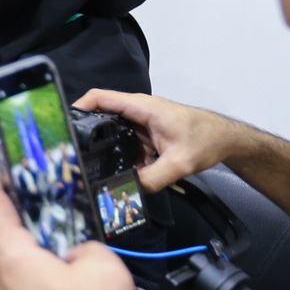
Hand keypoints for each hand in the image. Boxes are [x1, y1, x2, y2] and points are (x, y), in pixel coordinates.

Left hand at [0, 165, 146, 289]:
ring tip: (69, 239)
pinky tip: (69, 277)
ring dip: (34, 242)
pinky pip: (18, 284)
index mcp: (8, 257)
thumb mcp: (104, 267)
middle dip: (25, 207)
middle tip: (54, 197)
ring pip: (9, 257)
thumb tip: (77, 247)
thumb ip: (84, 242)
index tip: (15, 159)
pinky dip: (37, 270)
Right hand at [71, 89, 251, 192]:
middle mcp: (137, 112)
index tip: (63, 125)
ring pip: (112, 134)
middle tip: (71, 154)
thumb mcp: (180, 163)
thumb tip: (129, 191)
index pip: (100, 98)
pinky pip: (125, 146)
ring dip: (104, 150)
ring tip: (88, 167)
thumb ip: (154, 178)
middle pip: (100, 117)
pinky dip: (120, 158)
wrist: (226, 140)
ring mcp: (140, 124)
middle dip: (85, 134)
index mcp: (141, 107)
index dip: (78, 107)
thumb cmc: (206, 140)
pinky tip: (116, 173)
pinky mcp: (145, 136)